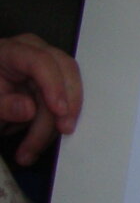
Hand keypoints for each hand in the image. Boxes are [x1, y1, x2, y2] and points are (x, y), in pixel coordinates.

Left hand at [0, 33, 81, 165]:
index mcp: (11, 51)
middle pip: (64, 74)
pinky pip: (67, 102)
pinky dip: (56, 125)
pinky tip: (40, 142)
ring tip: (30, 151)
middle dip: (66, 107)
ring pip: (69, 92)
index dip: (53, 86)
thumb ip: (3, 105)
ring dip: (56, 125)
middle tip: (62, 132)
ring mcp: (48, 67)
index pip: (40, 61)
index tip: (59, 112)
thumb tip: (29, 109)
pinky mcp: (55, 83)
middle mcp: (35, 53)